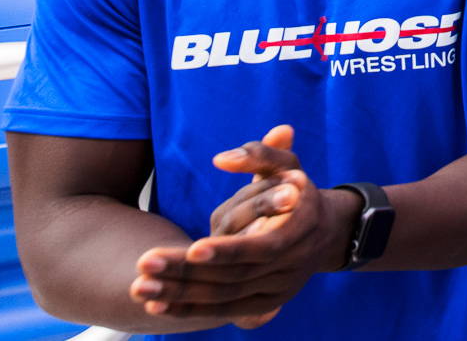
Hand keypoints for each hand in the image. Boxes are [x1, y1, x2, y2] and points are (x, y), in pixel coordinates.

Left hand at [127, 125, 348, 324]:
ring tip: (140, 287)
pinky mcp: (266, 304)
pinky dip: (190, 310)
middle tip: (145, 262)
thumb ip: (258, 154)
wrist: (325, 232)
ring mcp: (280, 289)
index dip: (227, 250)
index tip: (192, 248)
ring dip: (180, 295)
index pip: (263, 248)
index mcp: (301, 229)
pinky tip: (156, 306)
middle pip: (235, 276)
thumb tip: (222, 159)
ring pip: (226, 297)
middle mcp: (292, 265)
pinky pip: (225, 311)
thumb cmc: (297, 191)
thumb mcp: (286, 166)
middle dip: (188, 273)